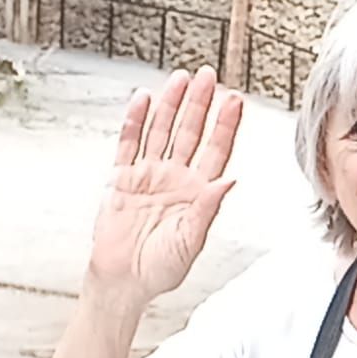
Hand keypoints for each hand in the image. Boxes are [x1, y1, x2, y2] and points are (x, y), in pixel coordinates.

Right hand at [87, 67, 242, 304]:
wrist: (122, 281)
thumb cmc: (159, 269)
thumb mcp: (190, 242)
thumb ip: (207, 209)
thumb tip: (229, 181)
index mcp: (197, 193)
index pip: (216, 151)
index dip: (225, 126)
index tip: (234, 101)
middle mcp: (175, 178)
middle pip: (190, 133)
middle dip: (199, 104)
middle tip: (208, 76)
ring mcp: (148, 175)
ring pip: (161, 131)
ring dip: (171, 105)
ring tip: (180, 79)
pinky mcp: (122, 179)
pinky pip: (128, 144)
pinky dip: (134, 121)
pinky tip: (143, 100)